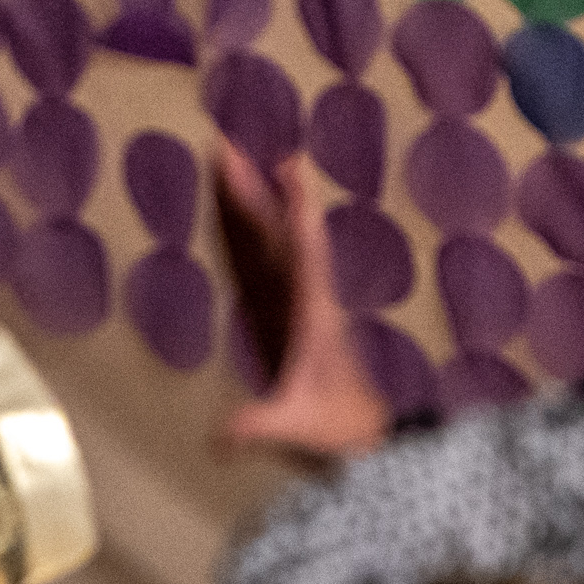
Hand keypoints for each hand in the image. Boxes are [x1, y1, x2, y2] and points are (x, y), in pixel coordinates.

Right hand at [215, 146, 394, 465]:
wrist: (363, 436)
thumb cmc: (337, 428)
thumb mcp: (295, 427)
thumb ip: (257, 427)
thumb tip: (219, 436)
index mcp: (313, 315)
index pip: (304, 253)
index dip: (297, 209)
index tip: (290, 165)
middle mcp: (304, 300)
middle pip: (276, 235)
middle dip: (254, 191)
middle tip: (228, 147)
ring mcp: (292, 306)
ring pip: (268, 244)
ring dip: (250, 204)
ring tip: (229, 163)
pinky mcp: (281, 318)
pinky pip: (258, 266)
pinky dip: (243, 235)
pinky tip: (230, 215)